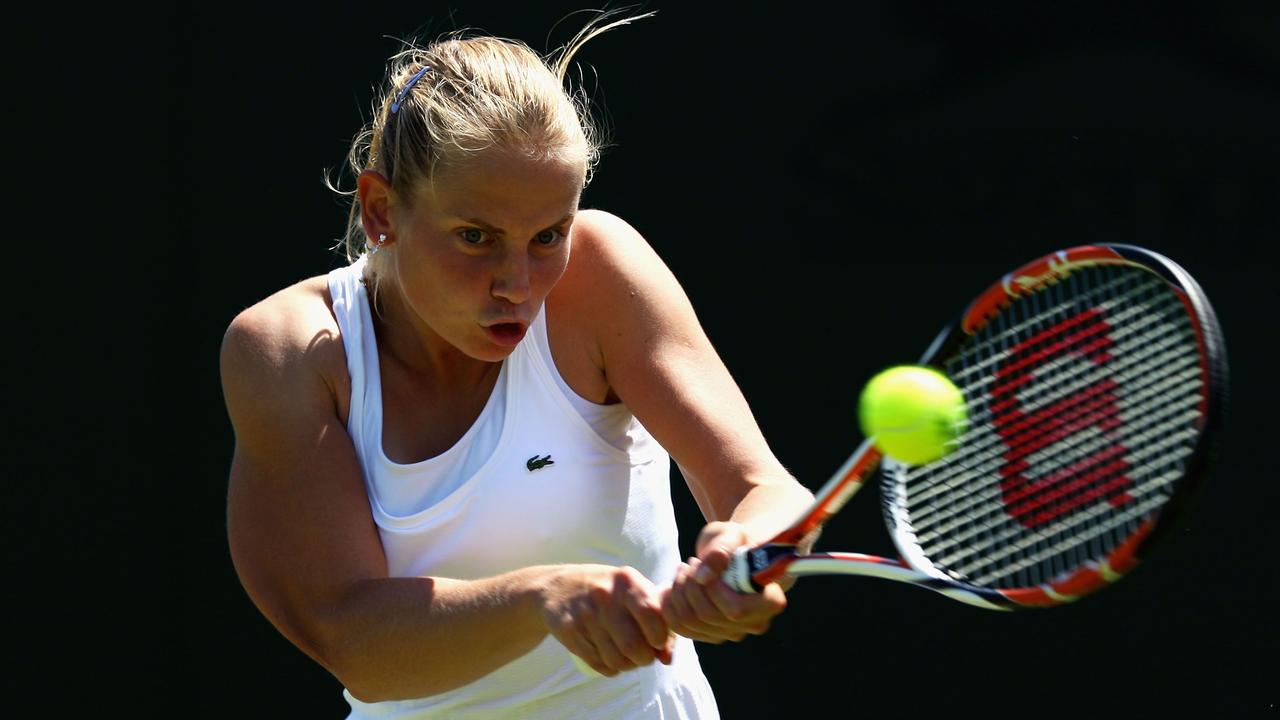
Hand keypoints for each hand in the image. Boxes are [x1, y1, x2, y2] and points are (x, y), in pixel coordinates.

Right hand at [540, 564, 674, 676]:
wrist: (558, 587)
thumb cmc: (609, 592)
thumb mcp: (634, 593)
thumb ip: (658, 621)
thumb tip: (667, 659)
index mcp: (626, 581)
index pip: (652, 614)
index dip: (660, 636)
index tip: (657, 641)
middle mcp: (605, 595)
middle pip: (634, 646)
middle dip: (645, 658)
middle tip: (643, 654)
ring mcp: (585, 614)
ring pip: (616, 660)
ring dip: (628, 665)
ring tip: (627, 656)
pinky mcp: (569, 631)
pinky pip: (598, 665)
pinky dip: (610, 667)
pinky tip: (609, 655)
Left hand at [659, 521, 786, 642]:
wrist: (732, 553)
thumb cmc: (736, 542)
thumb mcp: (731, 536)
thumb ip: (721, 549)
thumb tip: (703, 576)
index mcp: (770, 601)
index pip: (736, 610)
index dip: (713, 590)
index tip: (703, 563)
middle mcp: (754, 623)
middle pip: (709, 616)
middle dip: (690, 586)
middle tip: (689, 563)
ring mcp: (733, 633)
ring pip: (692, 622)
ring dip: (678, 593)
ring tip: (682, 570)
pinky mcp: (713, 635)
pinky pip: (683, 628)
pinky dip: (670, 607)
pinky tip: (671, 586)